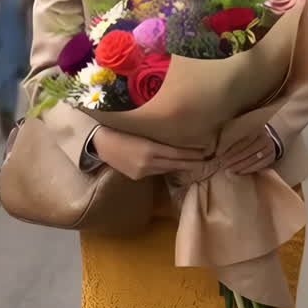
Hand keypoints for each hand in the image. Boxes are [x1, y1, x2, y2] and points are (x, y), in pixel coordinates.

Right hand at [90, 126, 207, 180]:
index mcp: (150, 149)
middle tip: (208, 160)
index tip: (206, 152)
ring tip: (195, 163)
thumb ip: (158, 138)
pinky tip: (174, 165)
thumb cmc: (121, 130)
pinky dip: (166, 168)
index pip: (177, 154)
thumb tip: (177, 139)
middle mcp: (148, 162)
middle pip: (176, 164)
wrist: (100, 143)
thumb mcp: (142, 131)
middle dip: (192, 163)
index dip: (193, 154)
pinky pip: (156, 172)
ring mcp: (142, 171)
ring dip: (181, 166)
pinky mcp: (137, 177)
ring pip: (167, 169)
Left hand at [218, 130, 276, 175]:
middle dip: (232, 158)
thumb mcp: (235, 130)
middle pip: (247, 150)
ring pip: (253, 158)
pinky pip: (259, 165)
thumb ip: (226, 138)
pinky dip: (248, 169)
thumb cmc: (245, 134)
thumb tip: (214, 150)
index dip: (229, 147)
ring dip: (239, 165)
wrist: (264, 136)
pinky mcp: (271, 157)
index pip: (241, 139)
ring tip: (227, 170)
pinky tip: (238, 172)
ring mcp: (269, 147)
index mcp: (255, 127)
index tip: (218, 154)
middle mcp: (264, 137)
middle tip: (221, 165)